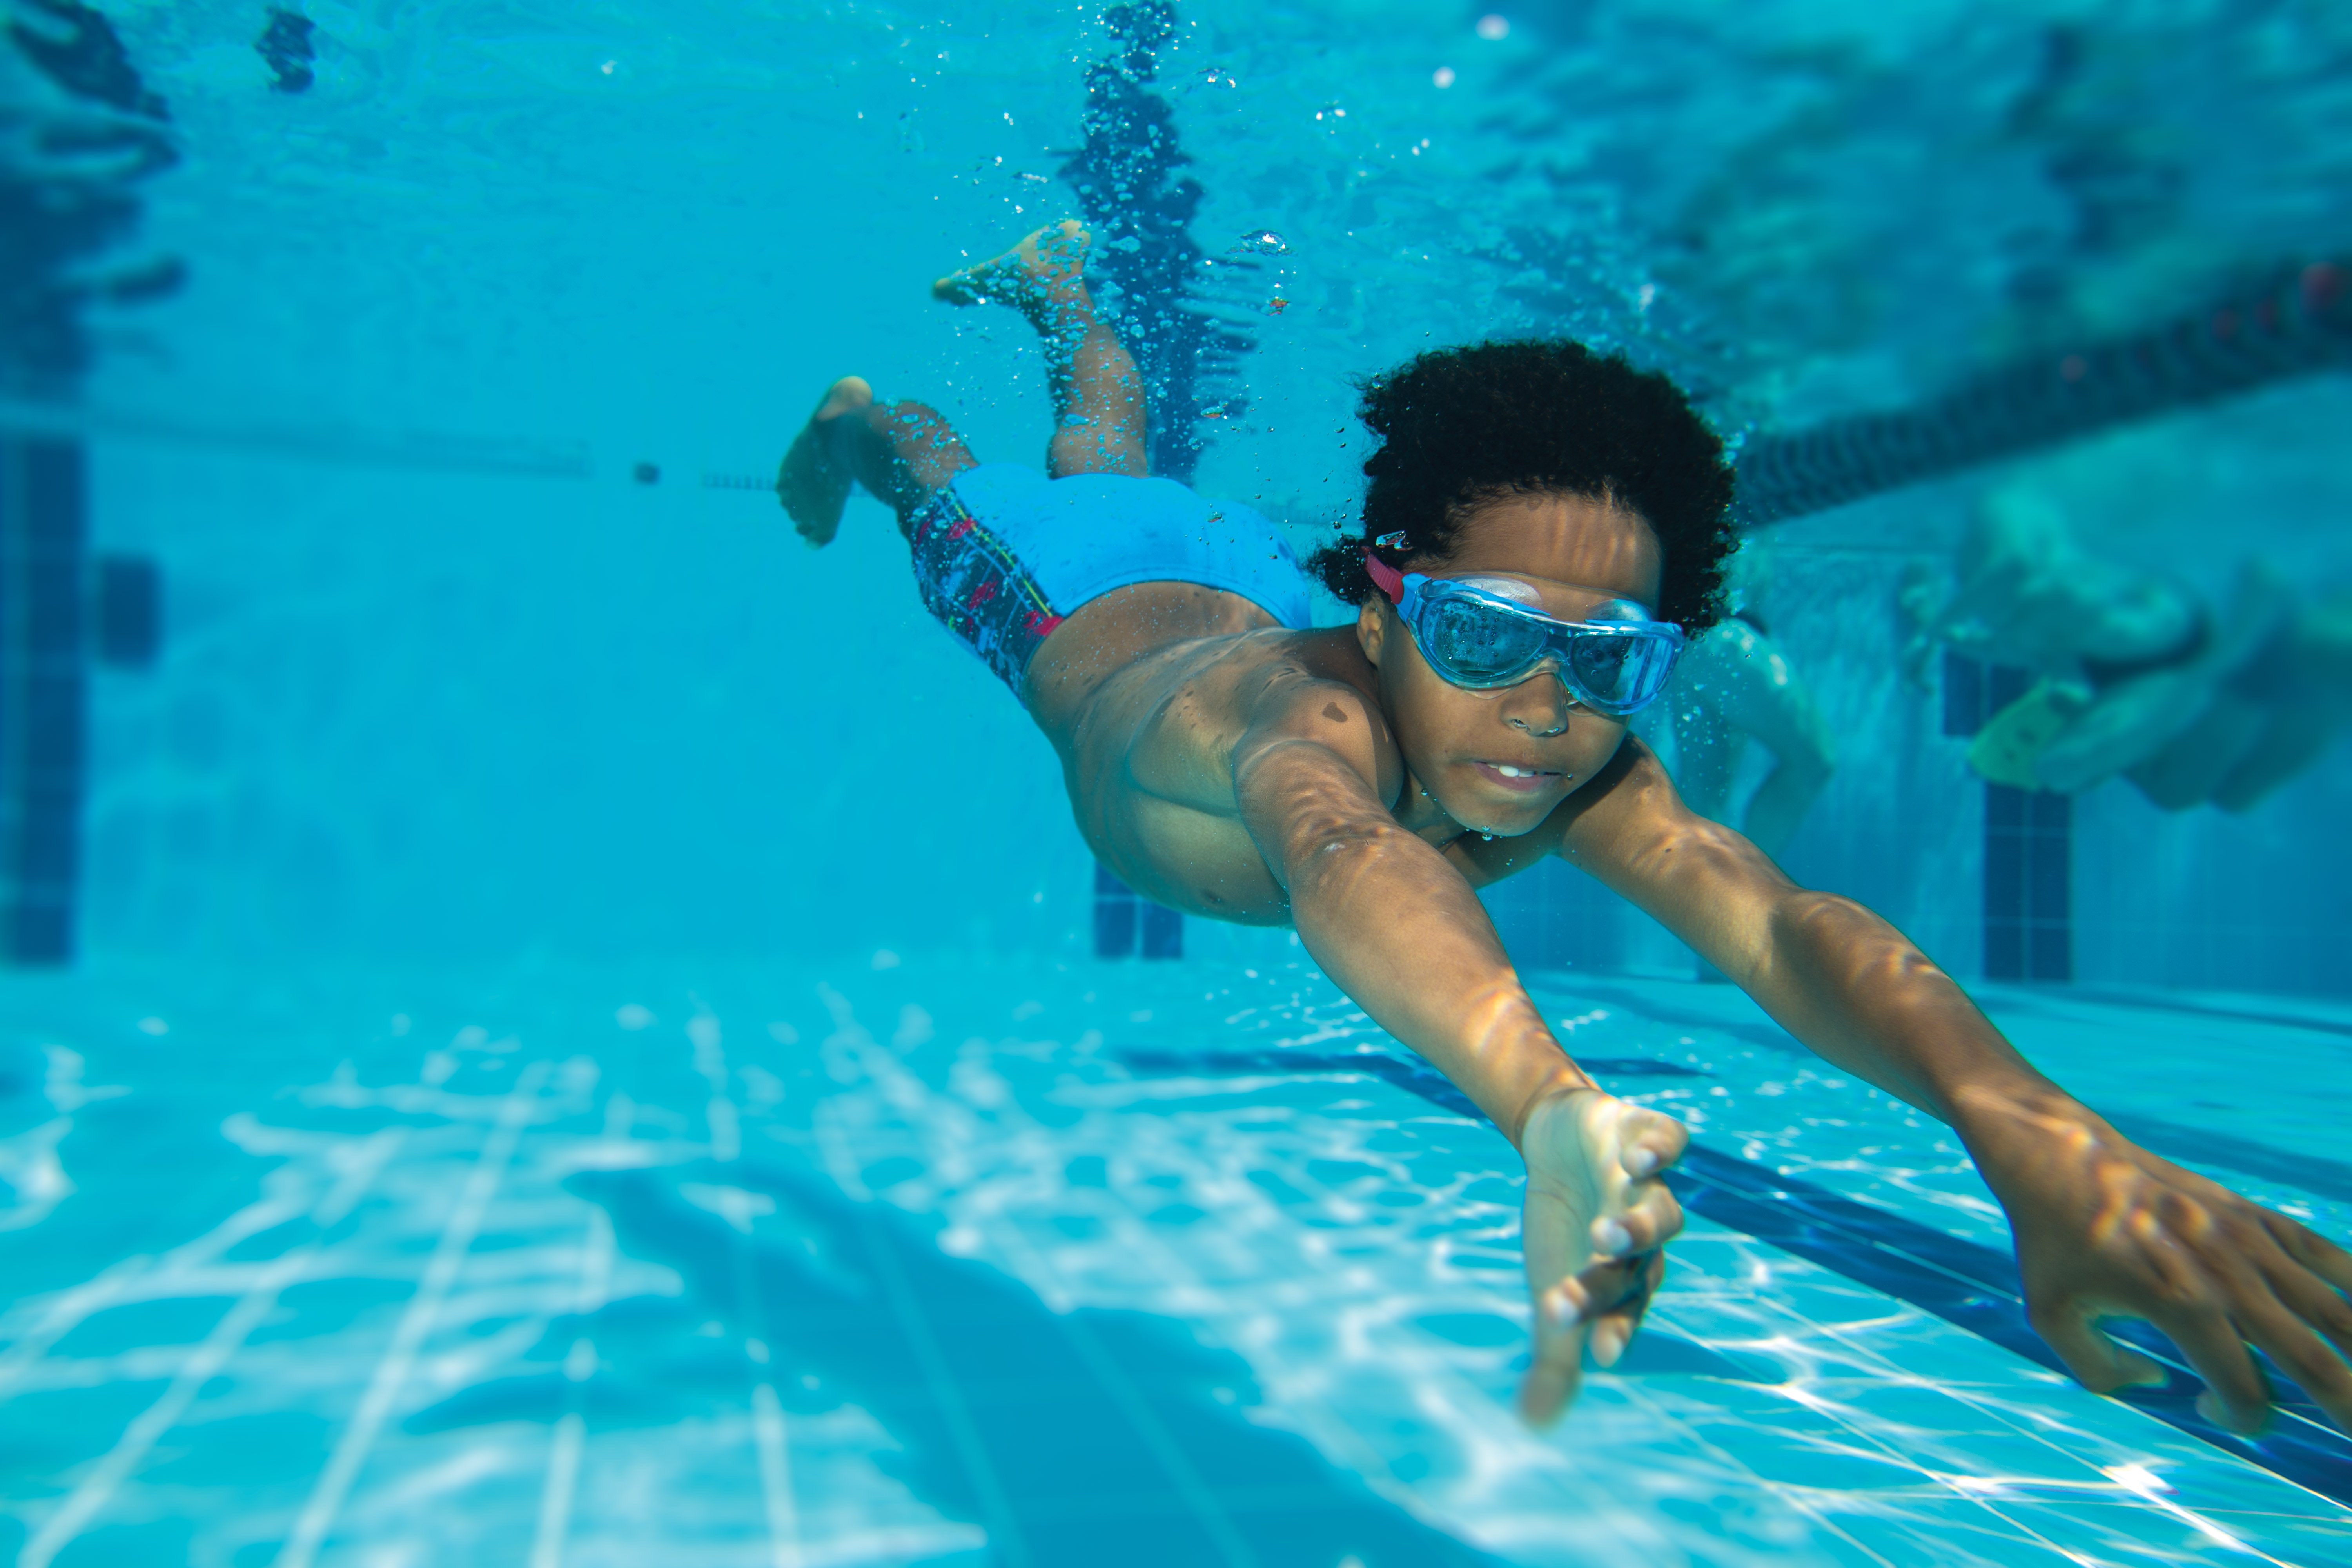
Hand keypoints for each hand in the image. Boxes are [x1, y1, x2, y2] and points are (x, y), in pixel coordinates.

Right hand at [1514, 1087, 1688, 1424]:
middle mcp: (1648, 1237)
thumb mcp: (1552, 1290)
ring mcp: (1650, 1187)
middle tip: (1587, 1285)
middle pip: (1641, 1264)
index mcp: (1628, 1279)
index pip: (1624, 1311)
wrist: (1563, 1144)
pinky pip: (1668, 1142)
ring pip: (1663, 1213)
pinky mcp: (1647, 1136)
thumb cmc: (1565, 1226)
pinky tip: (1638, 1160)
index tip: (1602, 1357)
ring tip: (1605, 1233)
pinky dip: (1659, 1150)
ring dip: (1640, 1225)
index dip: (1615, 1330)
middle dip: (1614, 1277)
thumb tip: (1532, 1424)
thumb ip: (1553, 1354)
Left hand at [1982, 1106, 2351, 1434]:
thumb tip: (2160, 1380)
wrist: (2061, 1157)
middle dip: (2346, 1408)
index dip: (2240, 1419)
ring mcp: (2247, 1242)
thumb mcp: (2051, 1316)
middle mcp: (2226, 1276)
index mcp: (2179, 1306)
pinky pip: (2326, 1256)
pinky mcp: (2253, 1215)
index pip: (2246, 1393)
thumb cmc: (2051, 1240)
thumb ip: (2100, 1370)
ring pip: (2335, 1311)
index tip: (2209, 1409)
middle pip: (2314, 1361)